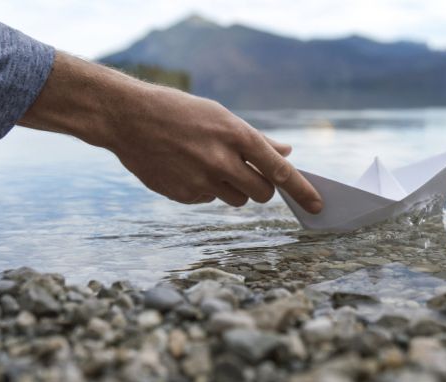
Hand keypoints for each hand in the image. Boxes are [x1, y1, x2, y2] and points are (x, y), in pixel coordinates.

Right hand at [18, 52, 322, 212]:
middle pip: (261, 193)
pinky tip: (185, 169)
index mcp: (235, 135)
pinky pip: (208, 201)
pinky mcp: (183, 195)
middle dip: (260, 189)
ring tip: (207, 164)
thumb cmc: (178, 112)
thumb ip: (256, 140)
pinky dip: (204, 190)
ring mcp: (201, 181)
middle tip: (247, 175)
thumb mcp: (219, 116)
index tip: (318, 205)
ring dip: (232, 189)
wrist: (127, 118)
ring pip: (235, 200)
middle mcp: (221, 160)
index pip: (279, 170)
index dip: (302, 190)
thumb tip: (287, 154)